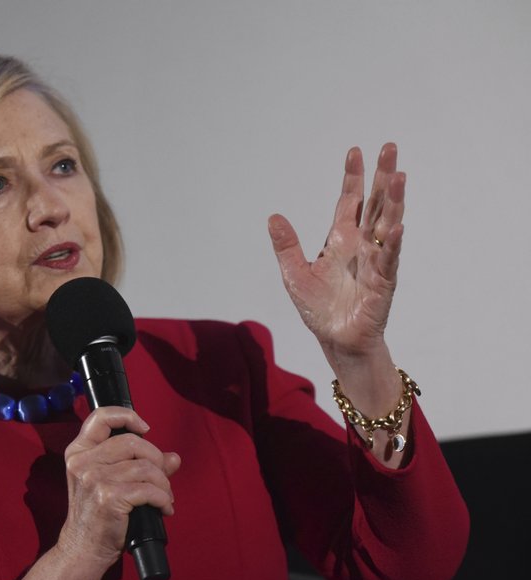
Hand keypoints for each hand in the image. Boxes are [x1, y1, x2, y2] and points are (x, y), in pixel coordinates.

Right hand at [57, 407, 180, 568]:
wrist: (82, 549)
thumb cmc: (96, 515)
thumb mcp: (108, 482)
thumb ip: (137, 464)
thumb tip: (173, 458)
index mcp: (79, 452)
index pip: (100, 417)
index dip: (127, 416)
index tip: (145, 428)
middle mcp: (83, 462)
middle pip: (132, 442)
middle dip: (155, 459)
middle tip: (161, 477)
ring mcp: (94, 479)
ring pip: (145, 467)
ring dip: (163, 483)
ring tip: (164, 497)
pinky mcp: (108, 497)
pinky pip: (149, 489)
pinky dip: (163, 498)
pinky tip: (164, 508)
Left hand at [268, 143, 404, 357]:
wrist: (335, 340)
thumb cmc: (318, 308)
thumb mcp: (295, 273)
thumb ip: (287, 246)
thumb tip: (273, 217)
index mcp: (340, 239)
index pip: (349, 201)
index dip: (352, 178)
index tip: (355, 151)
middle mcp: (361, 245)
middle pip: (375, 204)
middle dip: (381, 177)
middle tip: (389, 147)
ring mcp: (375, 261)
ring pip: (387, 226)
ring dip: (394, 202)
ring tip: (399, 176)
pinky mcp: (383, 283)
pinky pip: (389, 260)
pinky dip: (393, 244)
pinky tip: (397, 227)